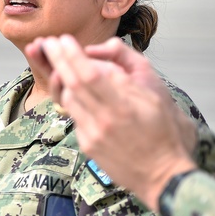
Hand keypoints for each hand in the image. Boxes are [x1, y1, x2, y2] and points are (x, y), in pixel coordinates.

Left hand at [36, 35, 196, 209]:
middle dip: (57, 60)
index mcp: (123, 106)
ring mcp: (93, 135)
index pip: (89, 74)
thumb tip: (99, 54)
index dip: (72, 55)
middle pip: (72, 84)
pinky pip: (74, 117)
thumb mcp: (156, 93)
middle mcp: (105, 120)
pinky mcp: (88, 146)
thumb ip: (128, 69)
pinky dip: (74, 101)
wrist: (164, 176)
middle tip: (48, 43)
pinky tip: (77, 92)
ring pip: (68, 100)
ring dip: (62, 80)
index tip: (63, 39)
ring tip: (60, 64)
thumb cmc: (166, 131)